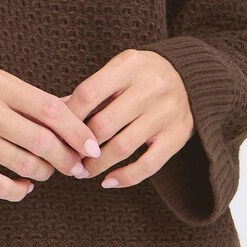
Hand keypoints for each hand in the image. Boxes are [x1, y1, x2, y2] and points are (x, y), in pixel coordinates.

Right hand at [0, 69, 101, 201]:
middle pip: (42, 140)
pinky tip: (24, 185)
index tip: (92, 145)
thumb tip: (76, 112)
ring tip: (46, 172)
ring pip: (26, 164)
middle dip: (67, 158)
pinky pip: (1, 186)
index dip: (76, 130)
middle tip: (76, 166)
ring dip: (45, 173)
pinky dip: (20, 190)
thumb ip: (32, 100)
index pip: (50, 109)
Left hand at [58, 49, 194, 187]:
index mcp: (130, 65)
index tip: (57, 131)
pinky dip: (126, 177)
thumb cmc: (141, 76)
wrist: (190, 77)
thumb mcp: (118, 70)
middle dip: (80, 146)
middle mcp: (150, 87)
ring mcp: (166, 112)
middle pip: (104, 123)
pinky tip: (108, 181)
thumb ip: (91, 91)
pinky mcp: (178, 135)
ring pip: (123, 146)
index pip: (88, 93)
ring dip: (97, 165)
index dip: (69, 117)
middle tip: (67, 158)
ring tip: (83, 171)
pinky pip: (149, 164)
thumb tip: (56, 116)